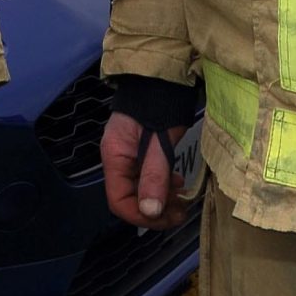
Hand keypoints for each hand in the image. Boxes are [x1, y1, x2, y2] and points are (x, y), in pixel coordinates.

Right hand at [101, 110, 189, 229]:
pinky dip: (163, 186)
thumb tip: (150, 212)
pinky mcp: (143, 152)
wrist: (163, 76)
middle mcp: (118, 159)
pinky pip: (148, 179)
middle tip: (180, 211)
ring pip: (141, 191)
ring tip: (181, 198)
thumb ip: (154, 176)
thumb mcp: (159, 143)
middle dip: (156, 210)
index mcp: (114, 157)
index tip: (166, 218)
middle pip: (130, 199)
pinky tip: (177, 183)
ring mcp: (129, 156)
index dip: (141, 216)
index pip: (119, 200)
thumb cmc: (159, 104)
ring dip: (161, 199)